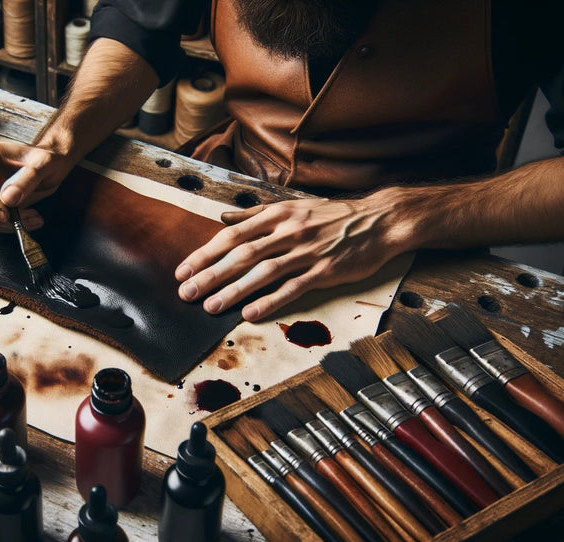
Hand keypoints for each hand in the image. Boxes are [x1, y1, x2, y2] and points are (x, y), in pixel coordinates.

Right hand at [0, 140, 75, 231]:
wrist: (47, 166)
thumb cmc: (43, 159)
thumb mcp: (41, 165)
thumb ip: (25, 180)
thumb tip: (7, 199)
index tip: (7, 214)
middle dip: (1, 218)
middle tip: (29, 216)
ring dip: (9, 224)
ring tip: (34, 217)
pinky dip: (10, 225)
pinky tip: (29, 218)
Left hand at [174, 196, 405, 321]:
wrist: (380, 221)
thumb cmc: (333, 216)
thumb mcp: (292, 207)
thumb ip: (256, 215)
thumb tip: (223, 217)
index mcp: (277, 215)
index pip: (232, 235)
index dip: (205, 253)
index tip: (183, 270)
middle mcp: (289, 231)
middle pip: (241, 254)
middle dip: (210, 275)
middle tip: (186, 292)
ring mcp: (307, 251)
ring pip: (263, 272)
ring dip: (234, 290)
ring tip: (211, 306)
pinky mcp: (325, 271)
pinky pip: (293, 288)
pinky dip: (270, 300)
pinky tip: (250, 313)